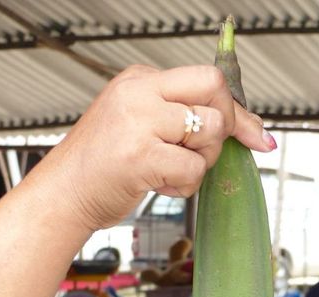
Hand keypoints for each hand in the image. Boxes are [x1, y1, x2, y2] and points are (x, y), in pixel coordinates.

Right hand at [40, 65, 275, 231]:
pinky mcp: (140, 156)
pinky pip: (193, 169)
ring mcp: (138, 122)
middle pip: (214, 92)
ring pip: (209, 132)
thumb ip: (182, 118)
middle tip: (202, 154)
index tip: (256, 136)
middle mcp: (139, 92)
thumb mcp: (140, 127)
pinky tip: (159, 186)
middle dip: (225, 128)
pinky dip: (185, 187)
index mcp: (140, 80)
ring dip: (201, 162)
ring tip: (170, 172)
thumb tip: (248, 128)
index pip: (207, 78)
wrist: (63, 196)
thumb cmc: (102, 168)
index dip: (238, 111)